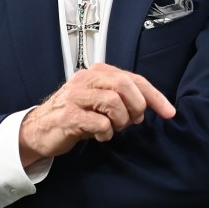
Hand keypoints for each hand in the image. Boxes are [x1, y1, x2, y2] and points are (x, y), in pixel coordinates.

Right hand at [19, 64, 175, 166]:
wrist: (40, 129)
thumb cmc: (74, 114)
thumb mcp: (100, 101)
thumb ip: (123, 98)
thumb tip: (148, 107)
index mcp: (98, 72)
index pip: (134, 78)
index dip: (155, 96)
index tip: (169, 112)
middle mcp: (87, 79)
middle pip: (124, 84)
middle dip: (137, 106)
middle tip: (134, 121)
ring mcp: (76, 95)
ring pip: (113, 101)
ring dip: (121, 120)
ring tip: (115, 128)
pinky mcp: (68, 115)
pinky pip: (99, 122)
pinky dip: (106, 132)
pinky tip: (101, 135)